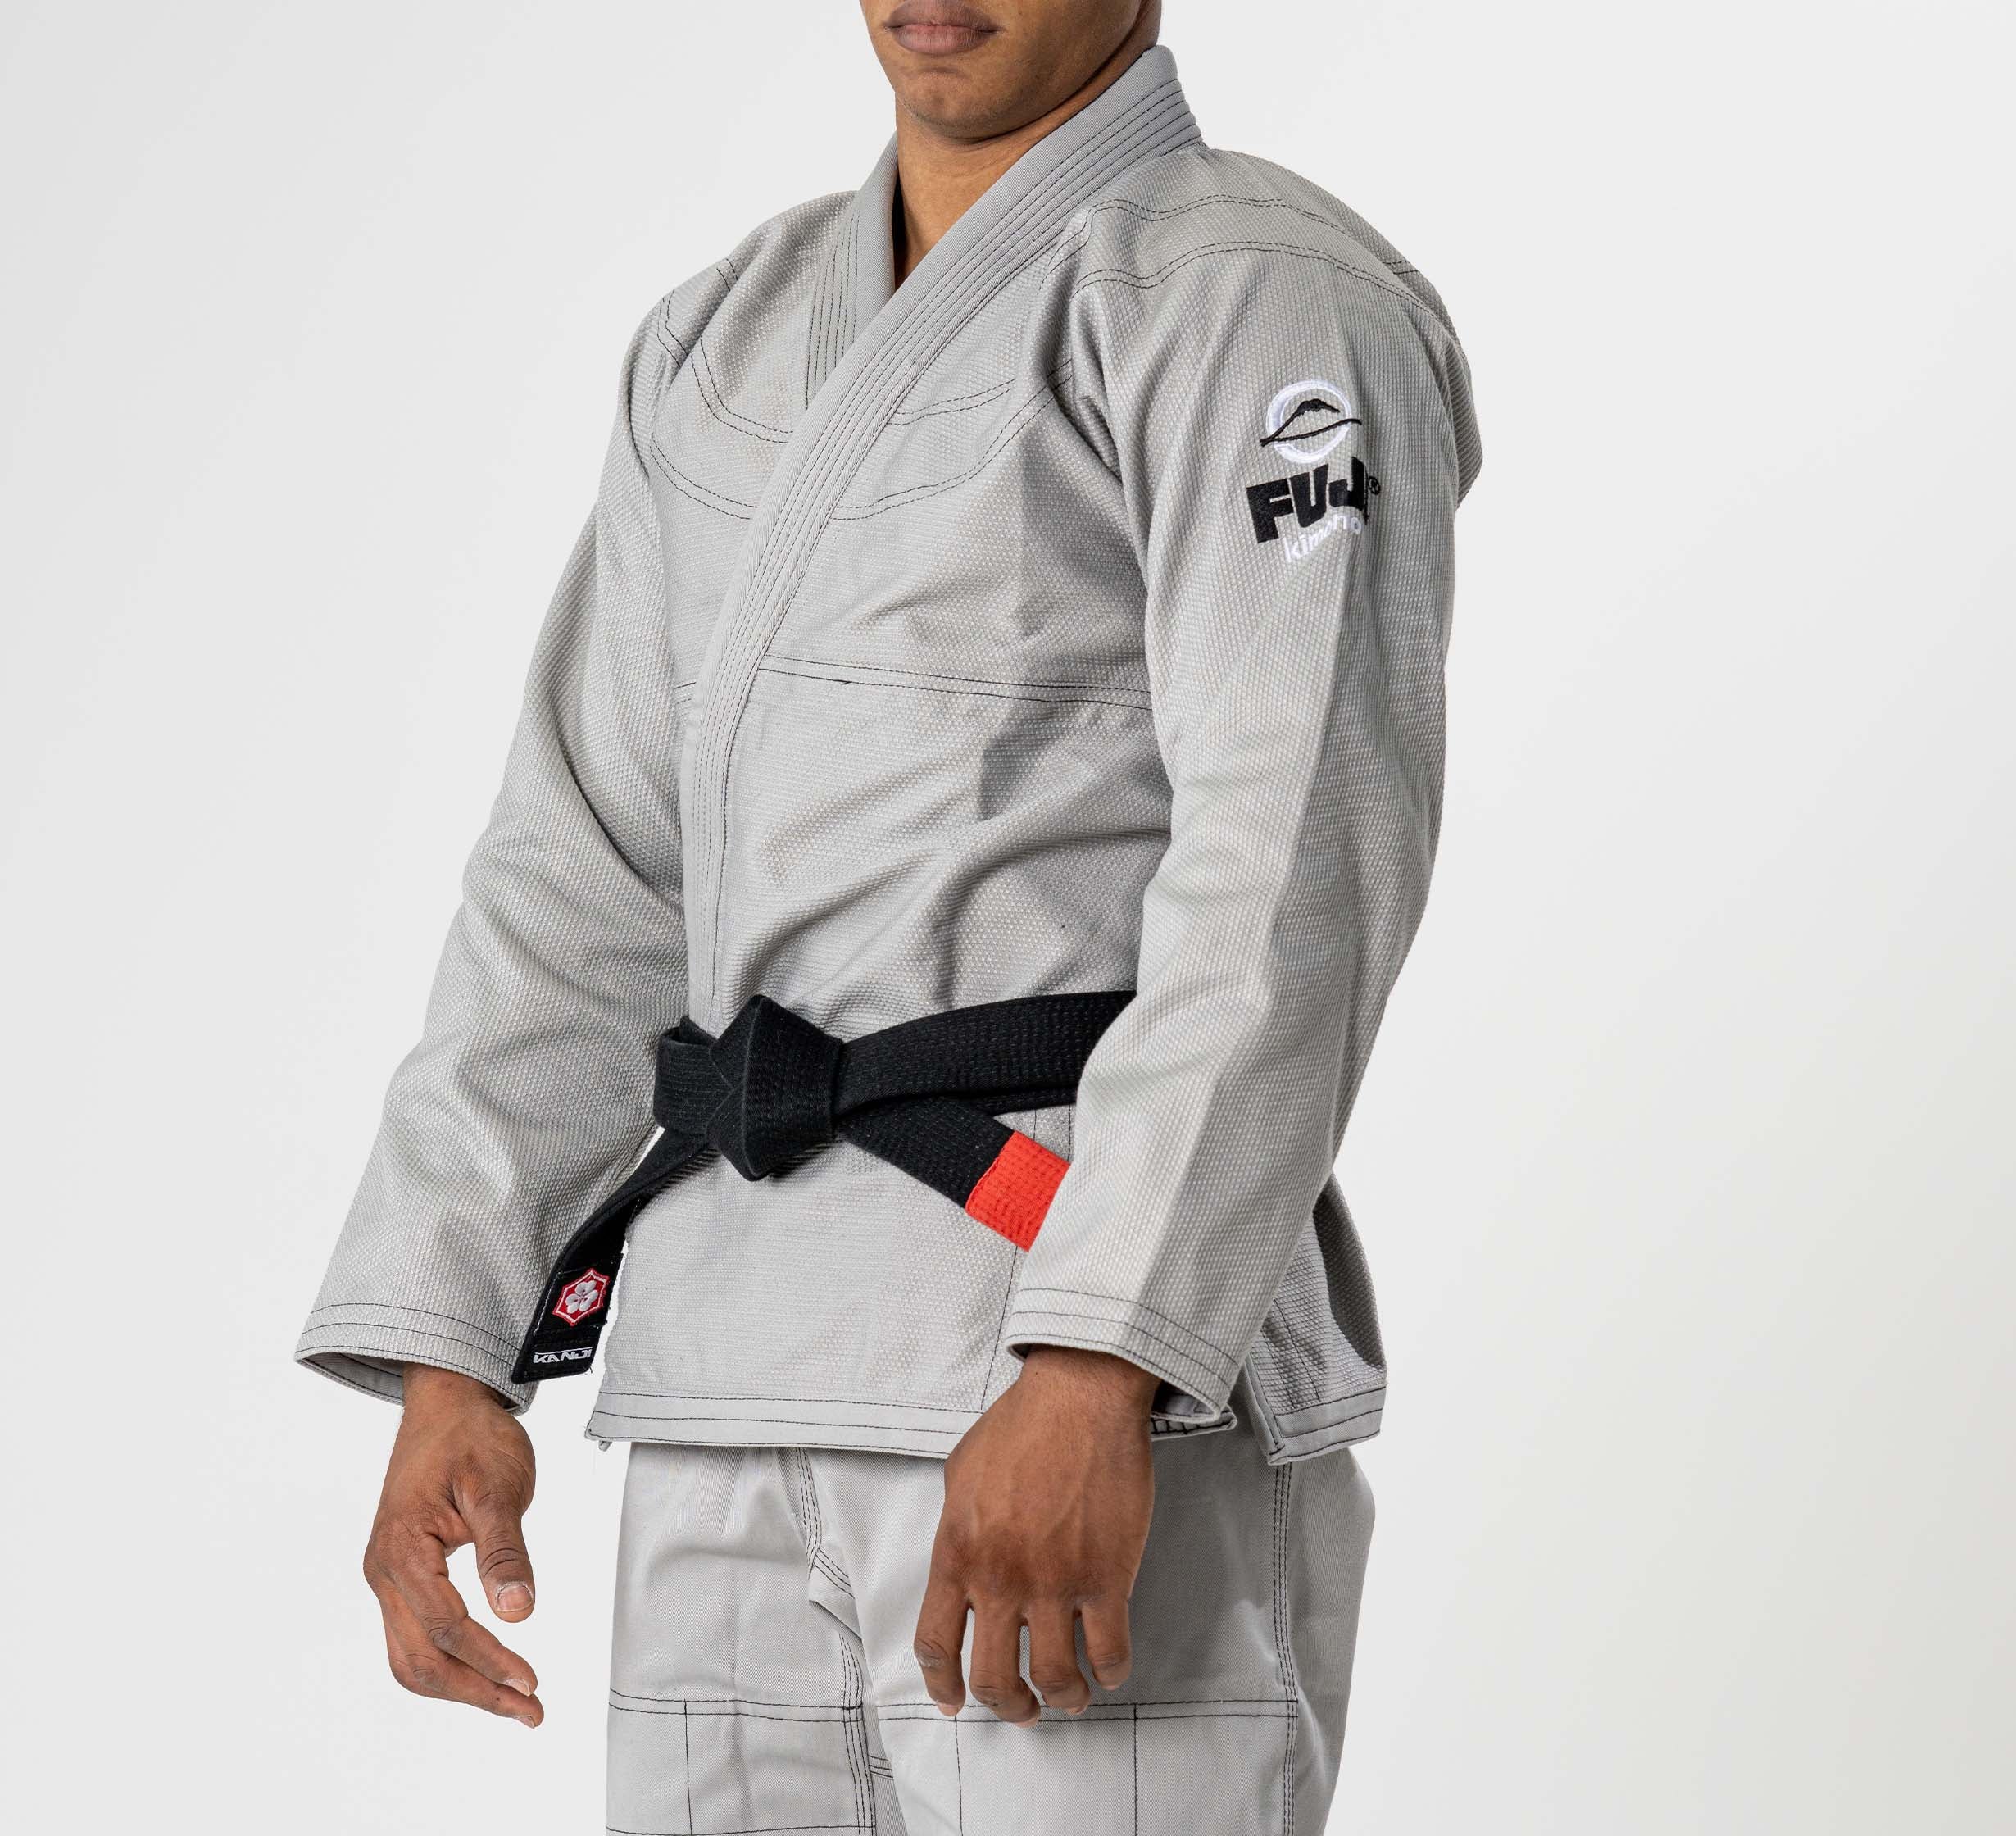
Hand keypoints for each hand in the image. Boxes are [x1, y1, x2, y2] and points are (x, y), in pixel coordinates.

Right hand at [362, 1365, 542, 1726]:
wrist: (446, 1402)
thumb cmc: (472, 1436)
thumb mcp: (499, 1487)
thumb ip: (505, 1551)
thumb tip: (519, 1613)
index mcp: (403, 1549)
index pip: (447, 1626)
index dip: (491, 1661)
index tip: (532, 1685)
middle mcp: (383, 1570)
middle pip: (419, 1659)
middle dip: (474, 1692)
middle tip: (529, 1710)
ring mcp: (386, 1575)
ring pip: (411, 1656)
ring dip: (461, 1685)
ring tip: (514, 1701)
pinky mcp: (400, 1574)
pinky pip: (415, 1634)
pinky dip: (448, 1660)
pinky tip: (485, 1669)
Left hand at [915, 1345, 1157, 1724]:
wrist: (1078, 1396)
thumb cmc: (1021, 1425)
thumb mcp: (961, 1475)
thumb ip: (956, 1529)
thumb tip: (961, 1565)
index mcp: (957, 1553)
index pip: (935, 1644)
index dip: (943, 1687)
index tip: (954, 1703)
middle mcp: (999, 1578)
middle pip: (993, 1678)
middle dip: (1008, 1706)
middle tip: (1023, 1709)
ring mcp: (1053, 1581)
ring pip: (1053, 1676)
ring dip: (1063, 1698)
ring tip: (1070, 1696)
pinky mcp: (1105, 1576)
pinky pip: (1108, 1651)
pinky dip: (1110, 1672)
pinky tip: (1110, 1668)